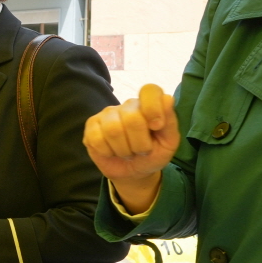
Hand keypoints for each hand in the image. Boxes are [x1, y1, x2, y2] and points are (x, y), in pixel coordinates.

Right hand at [84, 84, 179, 214]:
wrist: (134, 172)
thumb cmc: (153, 154)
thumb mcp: (169, 142)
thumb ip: (170, 121)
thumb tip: (167, 98)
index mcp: (148, 105)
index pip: (149, 90)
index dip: (153, 108)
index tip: (156, 126)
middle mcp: (128, 106)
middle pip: (133, 118)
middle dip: (140, 144)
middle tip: (141, 151)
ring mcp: (107, 114)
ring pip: (113, 130)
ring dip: (124, 150)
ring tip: (127, 152)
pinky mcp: (91, 126)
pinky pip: (97, 138)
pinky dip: (108, 152)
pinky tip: (111, 152)